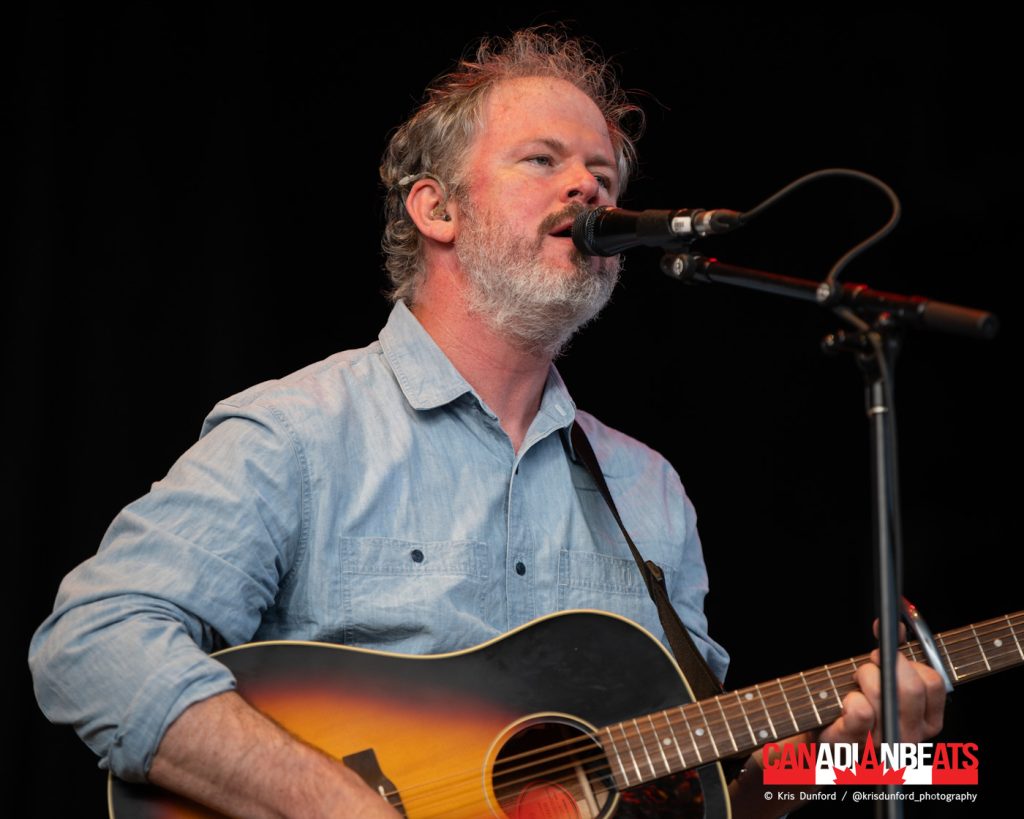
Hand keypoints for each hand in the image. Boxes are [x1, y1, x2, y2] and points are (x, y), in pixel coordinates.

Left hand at [819, 621, 945, 746]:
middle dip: (884, 665)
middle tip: (868, 664)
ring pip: (884, 694)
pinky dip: (850, 697)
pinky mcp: (857, 743)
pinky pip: (861, 711)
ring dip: (864, 677)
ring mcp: (886, 743)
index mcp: (928, 719)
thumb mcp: (883, 678)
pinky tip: (845, 701)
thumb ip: (894, 651)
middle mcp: (913, 735)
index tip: (886, 655)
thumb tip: (895, 624)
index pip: (934, 682)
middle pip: (911, 688)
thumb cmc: (860, 704)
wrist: (827, 734)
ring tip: (854, 683)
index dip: (907, 661)